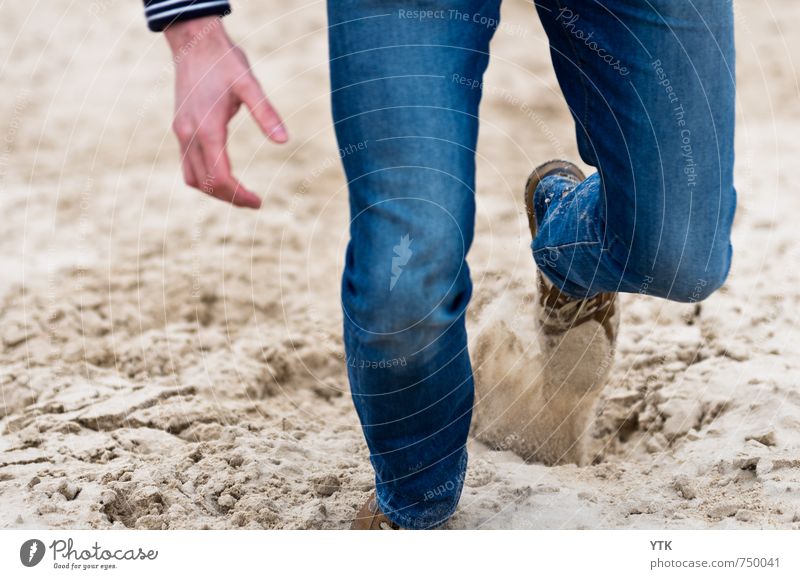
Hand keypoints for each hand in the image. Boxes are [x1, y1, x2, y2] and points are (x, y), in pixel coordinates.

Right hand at [165, 17, 287, 208]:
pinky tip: (222, 175)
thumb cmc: (224, 61)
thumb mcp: (250, 85)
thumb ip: (266, 114)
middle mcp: (189, 134)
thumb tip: (284, 141)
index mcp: (207, 128)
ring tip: (238, 194)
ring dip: (214, 191)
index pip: (220, 177)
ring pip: (192, 177)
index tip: (259, 202)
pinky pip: (187, 164)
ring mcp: (181, 132)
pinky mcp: (179, 128)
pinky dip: (204, 177)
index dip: (239, 195)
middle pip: (205, 183)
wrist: (193, 41)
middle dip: (229, 198)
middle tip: (254, 203)